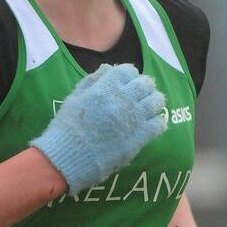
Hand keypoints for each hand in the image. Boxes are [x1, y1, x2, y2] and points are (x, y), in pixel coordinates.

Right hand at [30, 63, 166, 195]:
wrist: (67, 158)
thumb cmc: (66, 128)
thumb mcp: (74, 98)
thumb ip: (92, 81)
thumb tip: (108, 68)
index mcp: (105, 88)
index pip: (128, 70)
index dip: (129, 74)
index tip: (127, 81)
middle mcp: (122, 100)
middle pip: (146, 83)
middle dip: (144, 86)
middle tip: (140, 93)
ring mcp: (133, 119)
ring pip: (157, 101)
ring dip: (154, 102)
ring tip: (148, 107)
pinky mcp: (139, 138)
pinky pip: (159, 124)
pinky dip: (158, 122)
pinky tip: (150, 125)